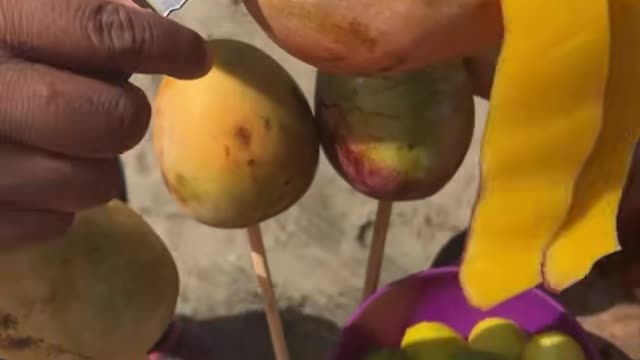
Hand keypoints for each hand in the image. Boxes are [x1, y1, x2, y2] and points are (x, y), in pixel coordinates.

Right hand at [0, 0, 212, 244]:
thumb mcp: (14, 5)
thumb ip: (76, 2)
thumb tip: (147, 17)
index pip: (103, 31)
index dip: (162, 44)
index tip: (195, 56)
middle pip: (114, 121)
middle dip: (126, 114)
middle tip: (109, 106)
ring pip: (94, 183)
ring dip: (94, 164)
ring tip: (58, 142)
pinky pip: (52, 223)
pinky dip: (55, 201)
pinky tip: (25, 172)